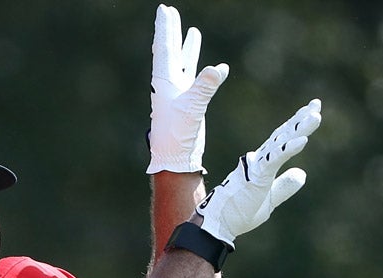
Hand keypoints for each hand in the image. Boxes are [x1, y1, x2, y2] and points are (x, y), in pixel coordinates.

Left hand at [148, 4, 228, 174]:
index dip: (165, 28)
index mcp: (164, 81)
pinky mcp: (188, 102)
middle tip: (169, 11)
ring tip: (189, 29)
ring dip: (184, 46)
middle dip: (170, 31)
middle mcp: (169, 83)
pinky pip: (193, 77)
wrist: (176, 157)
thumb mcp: (192, 108)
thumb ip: (204, 86)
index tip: (164, 10)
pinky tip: (213, 64)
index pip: (164, 48)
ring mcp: (178, 92)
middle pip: (169, 50)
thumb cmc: (177, 134)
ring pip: (181, 62)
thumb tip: (218, 68)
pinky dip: (201, 67)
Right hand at [195, 98, 322, 246]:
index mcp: (262, 165)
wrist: (218, 224)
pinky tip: (303, 140)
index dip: (297, 126)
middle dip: (300, 120)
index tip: (312, 111)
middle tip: (317, 104)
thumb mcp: (269, 201)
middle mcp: (258, 160)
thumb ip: (284, 187)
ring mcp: (256, 167)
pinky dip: (288, 149)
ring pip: (280, 143)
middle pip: (283, 136)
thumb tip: (302, 173)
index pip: (282, 141)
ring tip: (315, 116)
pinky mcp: (255, 176)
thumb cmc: (238, 213)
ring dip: (299, 129)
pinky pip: (274, 160)